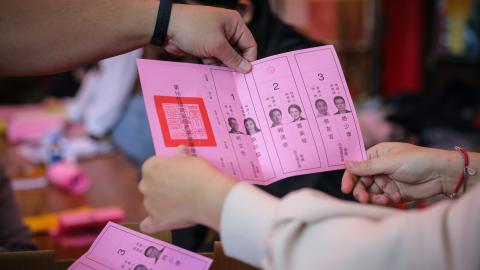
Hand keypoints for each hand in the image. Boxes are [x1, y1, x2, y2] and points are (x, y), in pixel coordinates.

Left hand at [138, 146, 235, 232]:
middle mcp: (145, 184)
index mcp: (151, 166)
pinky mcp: (156, 220)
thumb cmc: (200, 174)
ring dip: (160, 205)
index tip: (175, 175)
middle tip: (178, 190)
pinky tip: (161, 221)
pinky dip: (153, 224)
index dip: (164, 172)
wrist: (208, 195)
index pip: (152, 168)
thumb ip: (180, 157)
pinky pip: (147, 225)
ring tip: (180, 205)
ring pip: (150, 204)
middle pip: (149, 186)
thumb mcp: (190, 159)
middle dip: (160, 188)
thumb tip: (180, 150)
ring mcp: (149, 204)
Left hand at [164, 4, 256, 72]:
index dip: (249, 59)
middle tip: (231, 75)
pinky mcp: (206, 45)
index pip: (250, 44)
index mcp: (234, 23)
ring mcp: (216, 37)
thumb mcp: (217, 46)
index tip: (245, 74)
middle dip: (233, 63)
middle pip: (238, 52)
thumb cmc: (193, 29)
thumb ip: (233, 59)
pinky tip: (205, 62)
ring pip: (226, 57)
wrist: (167, 27)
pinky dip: (211, 63)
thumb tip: (246, 68)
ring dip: (221, 64)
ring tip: (212, 63)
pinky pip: (215, 58)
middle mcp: (227, 29)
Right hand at [341, 142, 460, 204]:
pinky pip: (381, 199)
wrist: (442, 175)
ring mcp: (386, 181)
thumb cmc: (418, 161)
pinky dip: (382, 201)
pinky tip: (390, 200)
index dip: (350, 177)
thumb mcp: (390, 161)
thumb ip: (367, 166)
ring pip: (370, 192)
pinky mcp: (394, 193)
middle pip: (361, 182)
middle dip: (360, 191)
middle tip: (363, 198)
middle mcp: (379, 168)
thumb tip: (346, 163)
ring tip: (381, 200)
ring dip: (372, 198)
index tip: (345, 188)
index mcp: (377, 155)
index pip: (356, 166)